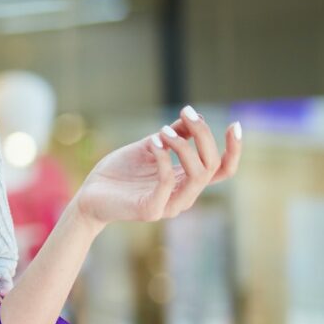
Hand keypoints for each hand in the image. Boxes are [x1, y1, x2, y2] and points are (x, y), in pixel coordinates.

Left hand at [74, 105, 241, 226]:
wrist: (89, 194)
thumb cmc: (119, 172)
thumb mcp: (150, 147)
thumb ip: (173, 135)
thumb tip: (194, 116)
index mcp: (187, 181)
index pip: (223, 170)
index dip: (234, 150)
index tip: (234, 124)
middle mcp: (184, 195)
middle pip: (212, 166)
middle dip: (204, 136)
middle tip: (186, 113)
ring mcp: (169, 205)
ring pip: (197, 175)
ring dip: (185, 146)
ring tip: (164, 130)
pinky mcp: (151, 210)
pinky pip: (167, 182)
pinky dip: (164, 158)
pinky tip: (154, 141)